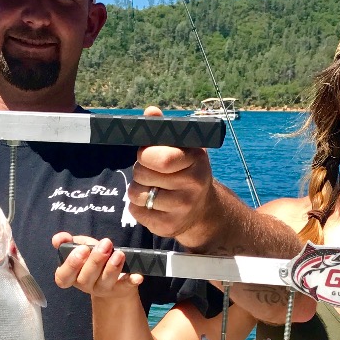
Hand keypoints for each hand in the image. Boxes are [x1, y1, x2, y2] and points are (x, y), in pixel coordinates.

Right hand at [52, 233, 142, 297]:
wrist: (113, 279)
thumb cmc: (92, 260)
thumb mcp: (80, 248)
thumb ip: (68, 242)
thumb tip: (58, 238)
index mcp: (72, 276)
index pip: (63, 277)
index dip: (71, 265)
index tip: (82, 249)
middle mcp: (85, 285)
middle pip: (85, 278)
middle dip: (95, 260)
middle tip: (105, 244)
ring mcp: (103, 289)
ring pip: (104, 282)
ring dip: (112, 267)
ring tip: (119, 253)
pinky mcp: (120, 290)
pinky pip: (125, 287)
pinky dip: (131, 281)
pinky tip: (137, 276)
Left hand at [129, 106, 213, 238]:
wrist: (203, 209)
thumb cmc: (187, 171)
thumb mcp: (182, 148)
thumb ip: (164, 130)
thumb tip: (151, 111)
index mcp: (196, 160)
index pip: (162, 158)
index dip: (146, 155)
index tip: (147, 154)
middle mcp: (193, 185)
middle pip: (143, 174)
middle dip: (140, 170)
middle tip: (151, 171)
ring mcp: (181, 209)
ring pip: (137, 193)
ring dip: (137, 188)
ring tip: (152, 187)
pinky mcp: (168, 227)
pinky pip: (136, 212)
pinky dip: (137, 206)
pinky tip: (152, 203)